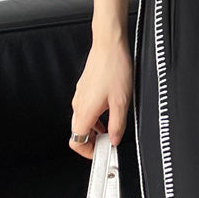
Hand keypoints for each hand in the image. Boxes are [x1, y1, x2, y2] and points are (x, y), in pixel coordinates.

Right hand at [69, 39, 132, 159]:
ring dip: (95, 127)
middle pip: (79, 131)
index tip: (101, 153)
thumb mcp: (122, 102)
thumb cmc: (114, 68)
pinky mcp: (85, 86)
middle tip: (108, 141)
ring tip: (112, 125)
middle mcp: (78, 104)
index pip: (76, 142)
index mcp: (84, 112)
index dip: (88, 152)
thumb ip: (117, 125)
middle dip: (93, 140)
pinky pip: (87, 106)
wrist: (109, 44)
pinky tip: (110, 108)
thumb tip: (114, 139)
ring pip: (83, 118)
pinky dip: (96, 114)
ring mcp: (80, 94)